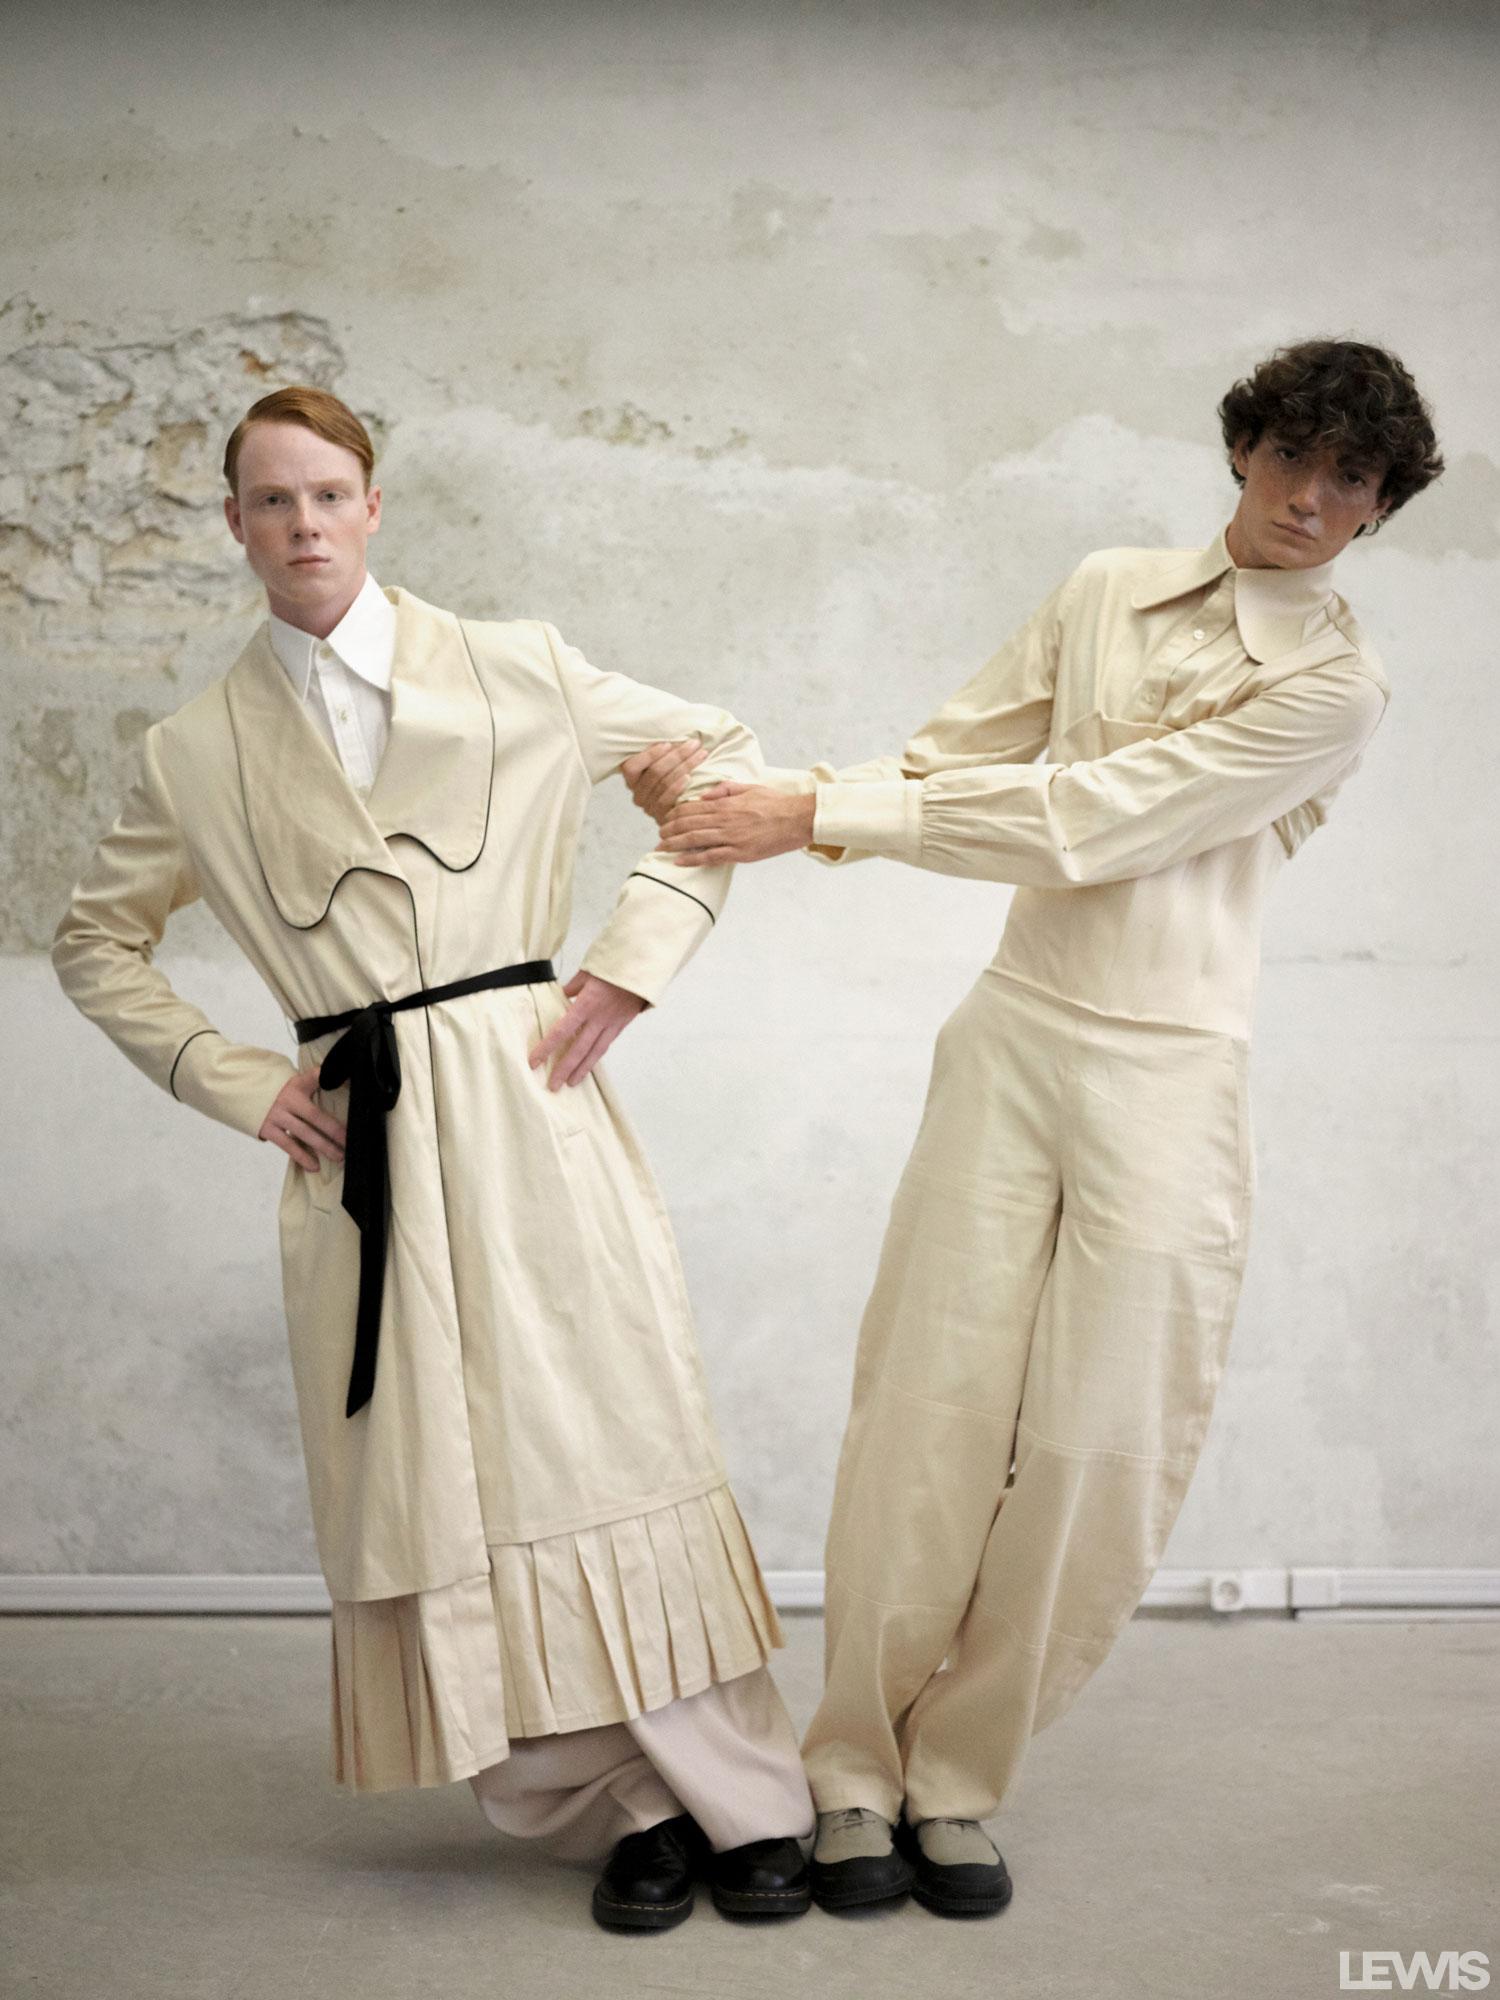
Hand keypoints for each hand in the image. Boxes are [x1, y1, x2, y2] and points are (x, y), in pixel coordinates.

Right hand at [259, 1067, 346, 1170]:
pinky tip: (315, 1166)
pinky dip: (302, 1157)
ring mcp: (277, 1115)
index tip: (344, 1077)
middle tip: (350, 1142)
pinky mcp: (268, 1129)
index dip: (327, 1078)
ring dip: (323, 1147)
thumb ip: (317, 1082)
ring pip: (304, 1133)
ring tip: (339, 1157)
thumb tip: (342, 1081)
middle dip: (334, 1130)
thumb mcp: (299, 1083)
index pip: (315, 1077)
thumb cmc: (284, 1093)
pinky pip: (288, 1145)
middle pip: (315, 1116)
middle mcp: (288, 1100)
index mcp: (298, 1085)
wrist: (249, 1095)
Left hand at [528, 971, 646, 1089]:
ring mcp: (612, 1024)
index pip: (561, 1032)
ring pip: (595, 1052)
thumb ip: (573, 986)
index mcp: (586, 1004)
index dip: (547, 1049)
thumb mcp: (588, 971)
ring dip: (582, 1070)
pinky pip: (606, 1045)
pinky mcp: (622, 1024)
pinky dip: (596, 1057)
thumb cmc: (614, 964)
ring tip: (571, 1083)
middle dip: (564, 1069)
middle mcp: (599, 1019)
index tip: (534, 1061)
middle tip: (553, 1086)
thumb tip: (563, 995)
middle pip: (578, 1050)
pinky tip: (589, 1065)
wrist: (644, 967)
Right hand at [622, 737, 707, 825]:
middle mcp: (637, 793)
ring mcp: (649, 806)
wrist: (684, 809)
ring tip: (701, 753)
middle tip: (694, 743)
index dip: (649, 755)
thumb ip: (664, 750)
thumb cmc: (674, 774)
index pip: (632, 767)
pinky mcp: (661, 816)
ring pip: (664, 783)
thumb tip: (670, 726)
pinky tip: (690, 776)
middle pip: (654, 773)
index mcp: (632, 778)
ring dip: (685, 766)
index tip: (668, 743)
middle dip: (677, 755)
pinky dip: (679, 786)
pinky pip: (668, 799)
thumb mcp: (664, 760)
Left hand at [660, 783, 815, 864]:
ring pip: (695, 839)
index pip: (693, 806)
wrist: (797, 819)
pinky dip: (692, 858)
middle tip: (659, 833)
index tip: (665, 817)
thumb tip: (703, 794)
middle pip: (689, 823)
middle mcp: (725, 819)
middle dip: (670, 829)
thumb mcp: (749, 788)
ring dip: (675, 843)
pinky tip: (678, 861)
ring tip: (661, 847)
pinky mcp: (740, 852)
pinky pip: (711, 856)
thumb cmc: (775, 803)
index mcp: (726, 803)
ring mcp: (731, 837)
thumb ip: (725, 789)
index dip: (675, 813)